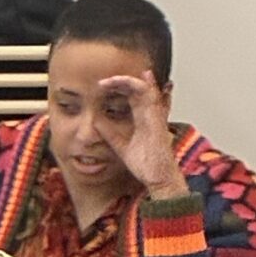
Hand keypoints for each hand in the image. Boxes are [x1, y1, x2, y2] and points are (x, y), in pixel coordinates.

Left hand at [95, 70, 187, 199]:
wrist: (158, 177)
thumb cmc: (145, 164)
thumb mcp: (120, 146)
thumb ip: (110, 134)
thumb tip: (96, 123)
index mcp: (142, 118)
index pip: (131, 96)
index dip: (118, 88)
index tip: (102, 88)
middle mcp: (150, 114)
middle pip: (137, 89)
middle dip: (120, 82)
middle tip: (103, 82)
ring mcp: (155, 116)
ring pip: (145, 89)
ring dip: (128, 82)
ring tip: (110, 80)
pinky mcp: (159, 121)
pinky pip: (154, 99)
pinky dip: (146, 87)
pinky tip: (138, 79)